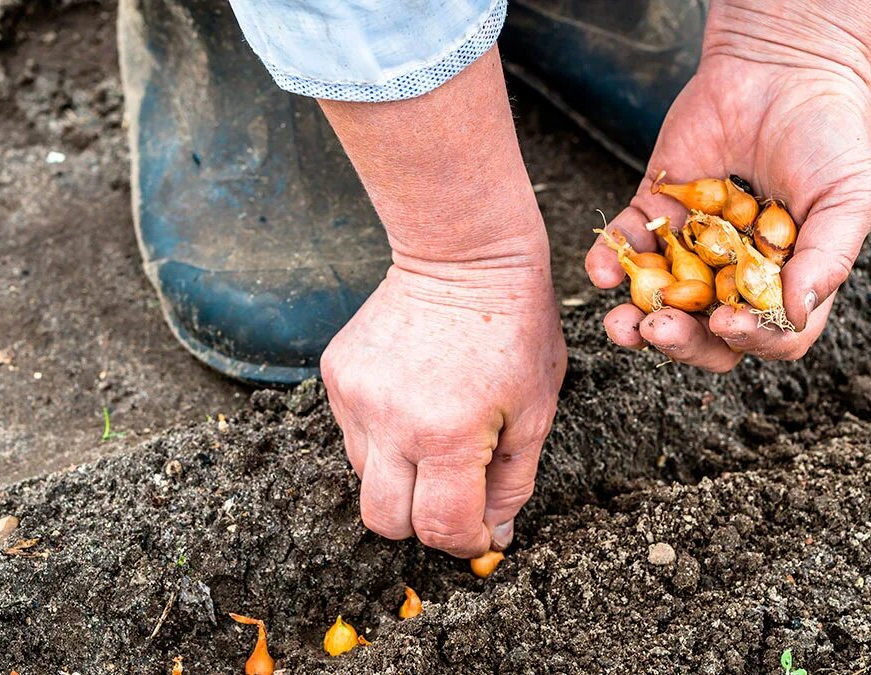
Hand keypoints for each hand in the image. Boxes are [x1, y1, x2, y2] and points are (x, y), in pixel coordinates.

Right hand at [321, 256, 565, 557]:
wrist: (462, 253)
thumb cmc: (514, 328)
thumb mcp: (536, 412)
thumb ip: (512, 484)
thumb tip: (491, 537)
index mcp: (449, 433)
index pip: (439, 527)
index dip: (463, 542)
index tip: (479, 530)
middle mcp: (391, 420)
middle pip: (385, 521)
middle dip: (421, 523)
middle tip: (454, 495)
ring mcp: (355, 396)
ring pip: (366, 478)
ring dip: (402, 475)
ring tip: (437, 429)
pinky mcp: (335, 374)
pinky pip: (353, 434)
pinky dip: (383, 435)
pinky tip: (413, 398)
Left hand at [585, 2, 870, 370]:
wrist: (782, 69)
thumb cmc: (830, 137)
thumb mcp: (849, 198)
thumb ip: (827, 257)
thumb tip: (795, 310)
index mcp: (785, 283)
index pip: (767, 335)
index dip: (748, 340)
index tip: (728, 324)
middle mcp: (734, 275)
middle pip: (705, 333)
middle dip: (680, 341)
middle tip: (661, 330)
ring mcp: (691, 247)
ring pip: (657, 302)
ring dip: (635, 321)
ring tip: (621, 324)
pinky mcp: (654, 212)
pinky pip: (626, 247)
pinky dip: (607, 262)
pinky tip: (600, 271)